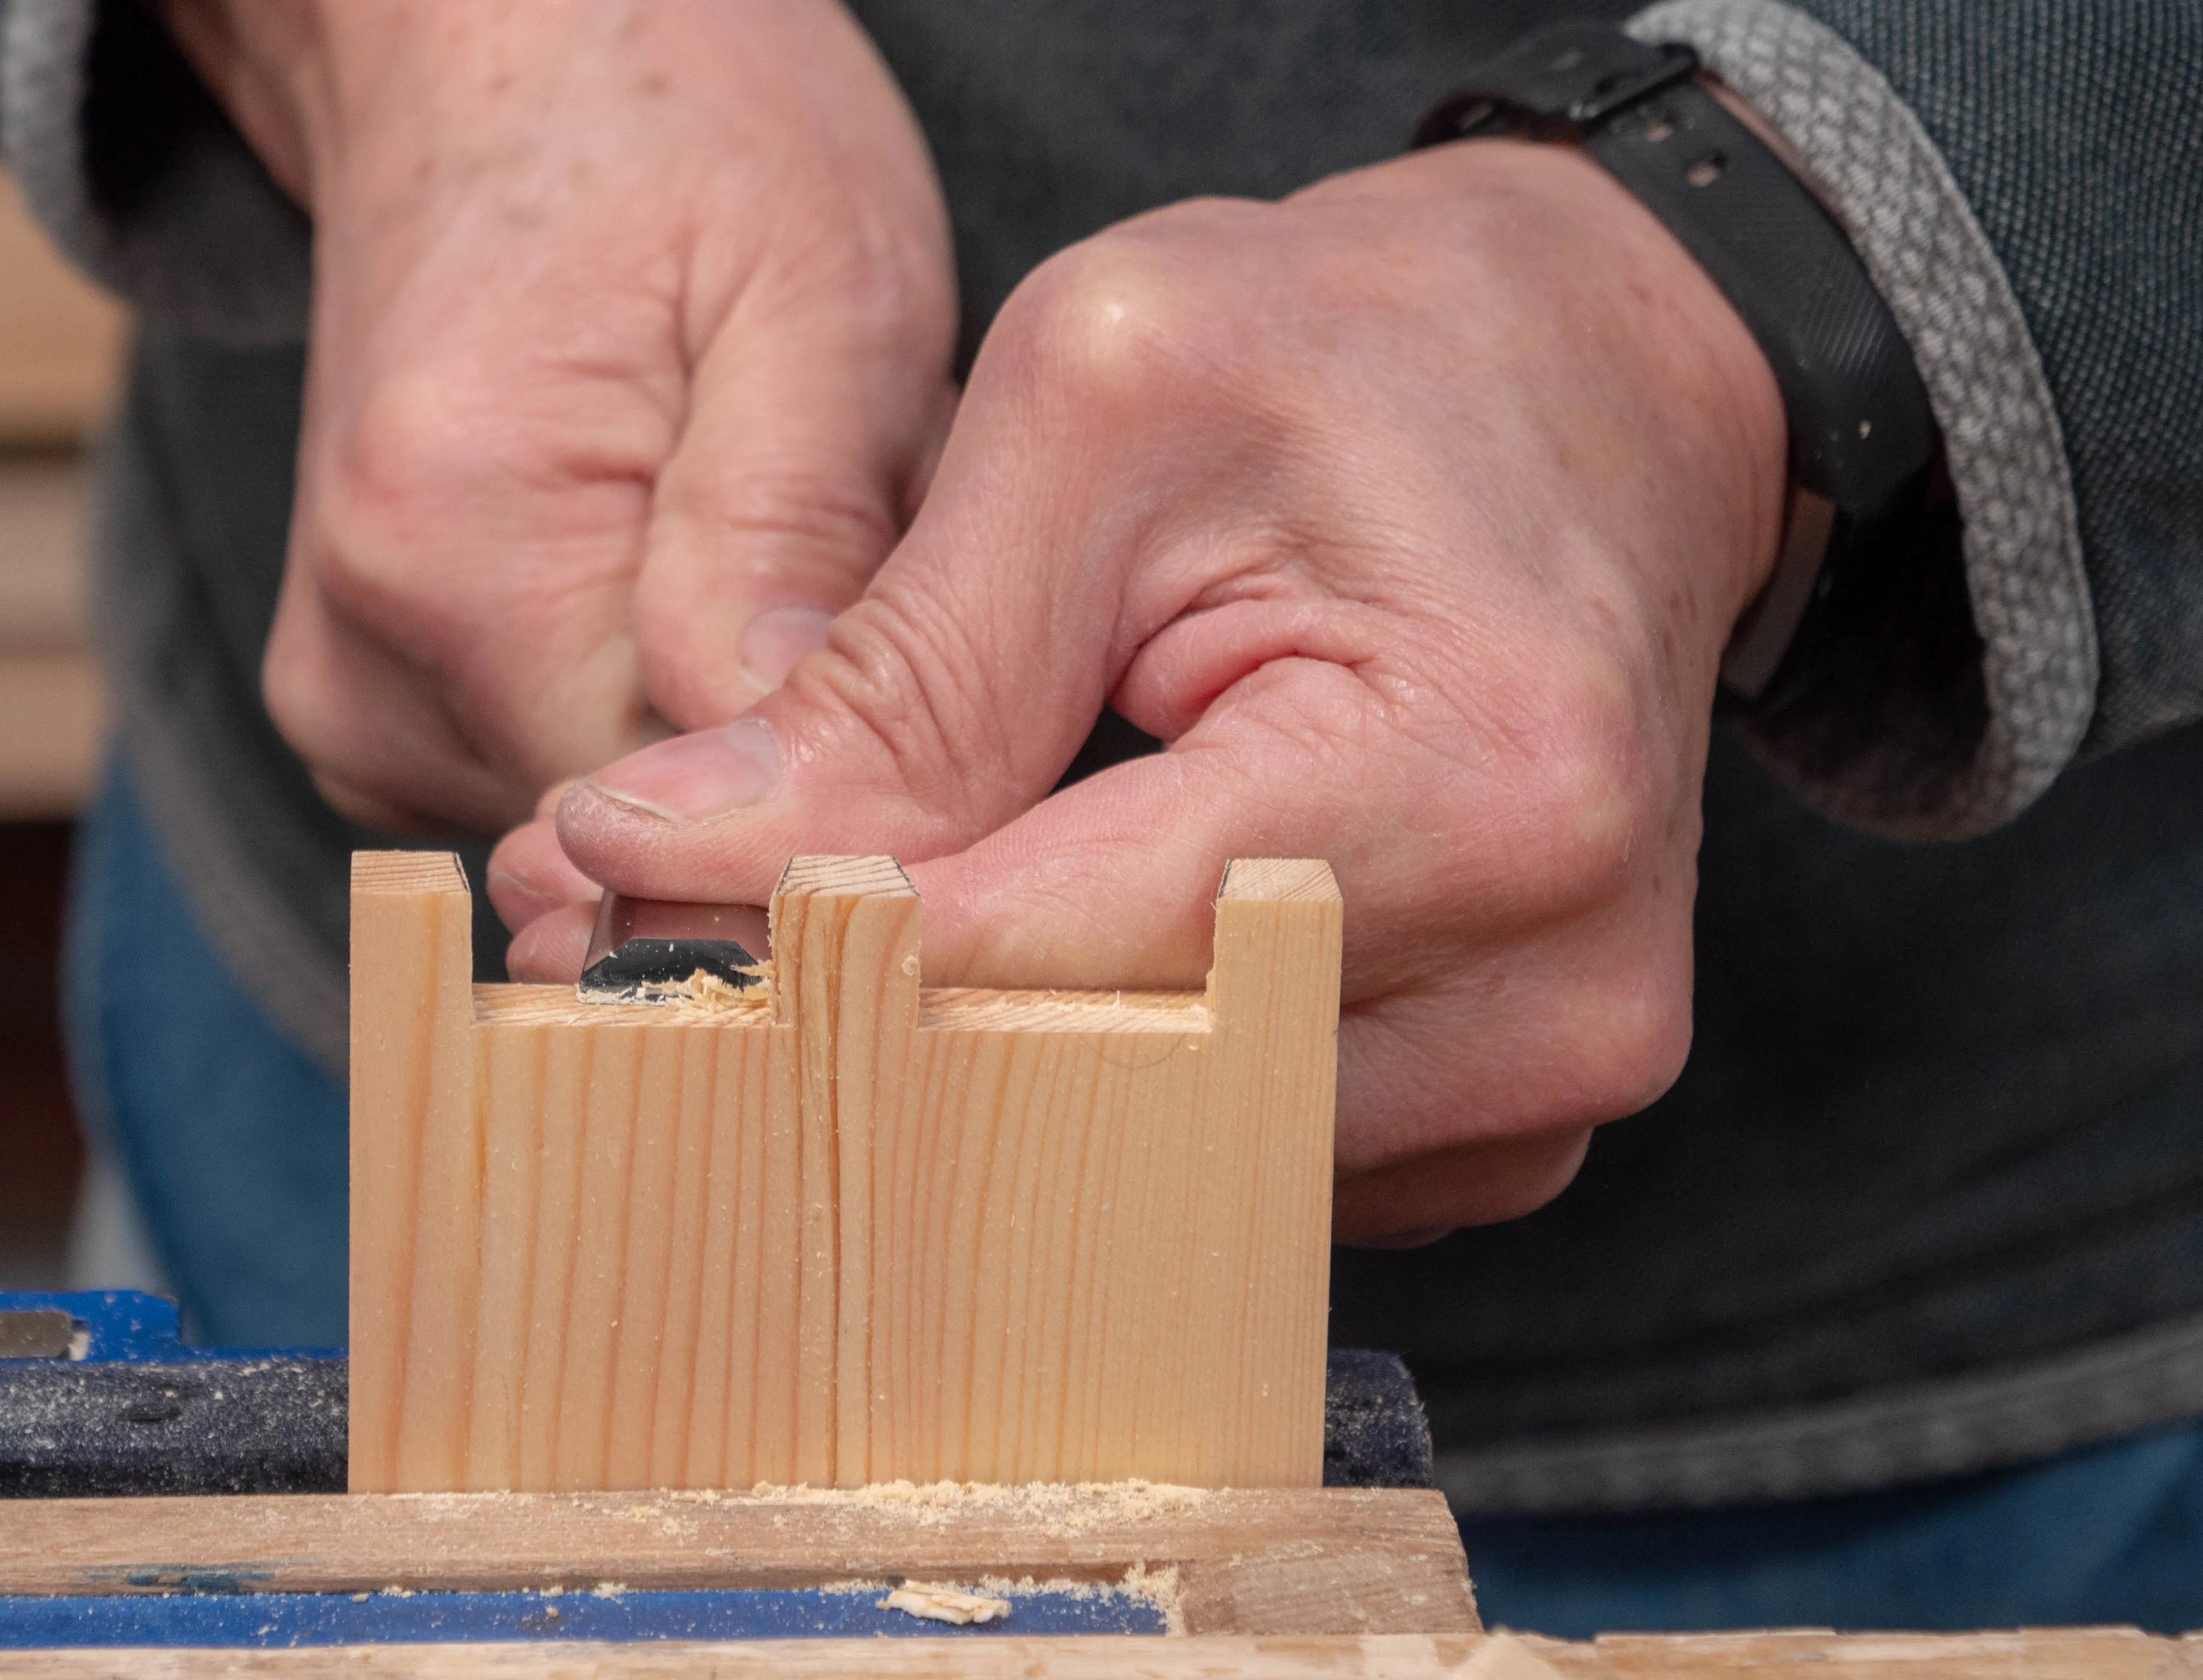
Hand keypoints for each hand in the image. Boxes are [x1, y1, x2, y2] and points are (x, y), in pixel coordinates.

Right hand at [155, 0, 955, 832]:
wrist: (487, 49)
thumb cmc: (677, 131)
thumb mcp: (815, 282)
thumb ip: (800, 533)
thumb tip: (807, 782)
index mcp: (462, 558)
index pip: (704, 828)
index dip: (859, 791)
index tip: (949, 685)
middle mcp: (369, 665)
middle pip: (657, 839)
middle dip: (797, 739)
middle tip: (861, 550)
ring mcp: (352, 702)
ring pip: (616, 818)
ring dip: (728, 720)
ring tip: (765, 534)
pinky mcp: (366, 711)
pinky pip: (560, 775)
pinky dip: (652, 708)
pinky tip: (684, 571)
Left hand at [492, 140, 1786, 1243]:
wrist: (1608, 385)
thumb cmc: (1359, 350)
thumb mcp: (1099, 401)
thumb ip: (901, 661)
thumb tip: (659, 852)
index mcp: (1477, 779)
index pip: (1050, 945)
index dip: (798, 935)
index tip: (594, 890)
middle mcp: (1553, 981)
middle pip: (1095, 1084)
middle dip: (848, 1016)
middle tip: (626, 924)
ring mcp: (1544, 1074)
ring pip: (1144, 1143)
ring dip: (959, 1055)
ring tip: (821, 912)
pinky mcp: (1506, 1114)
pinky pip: (1229, 1146)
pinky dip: (1094, 1064)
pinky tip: (1011, 946)